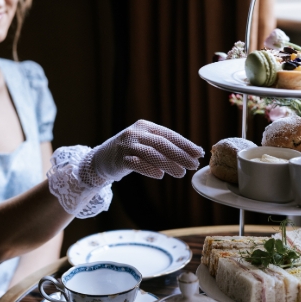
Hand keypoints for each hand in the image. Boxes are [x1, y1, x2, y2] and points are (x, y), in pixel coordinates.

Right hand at [80, 120, 203, 184]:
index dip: (185, 144)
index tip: (199, 153)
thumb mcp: (145, 142)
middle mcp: (136, 133)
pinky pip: (135, 163)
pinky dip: (148, 169)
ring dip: (168, 163)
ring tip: (181, 173)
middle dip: (180, 154)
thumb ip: (164, 145)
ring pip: (151, 153)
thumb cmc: (130, 151)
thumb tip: (193, 153)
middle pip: (162, 143)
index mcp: (145, 126)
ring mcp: (126, 145)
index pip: (169, 134)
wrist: (101, 159)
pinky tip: (159, 175)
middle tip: (194, 165)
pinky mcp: (119, 159)